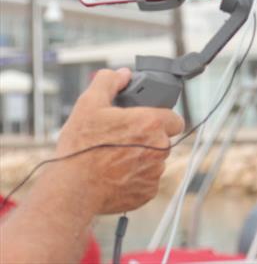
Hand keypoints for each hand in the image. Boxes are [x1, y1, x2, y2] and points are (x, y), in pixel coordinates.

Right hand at [55, 68, 184, 213]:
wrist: (71, 189)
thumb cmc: (80, 147)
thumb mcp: (88, 104)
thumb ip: (109, 83)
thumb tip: (123, 74)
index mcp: (151, 123)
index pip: (175, 118)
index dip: (162, 118)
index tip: (147, 121)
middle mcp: (160, 147)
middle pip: (164, 139)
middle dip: (148, 138)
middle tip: (124, 139)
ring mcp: (156, 172)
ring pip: (156, 160)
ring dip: (142, 158)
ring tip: (116, 158)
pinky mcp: (148, 192)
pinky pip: (148, 180)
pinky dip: (136, 177)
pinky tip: (116, 174)